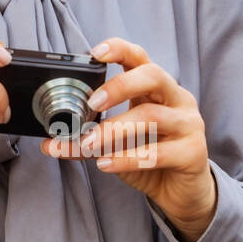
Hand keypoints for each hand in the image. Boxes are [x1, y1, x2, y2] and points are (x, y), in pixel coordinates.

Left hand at [40, 36, 217, 241]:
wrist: (181, 192)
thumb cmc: (149, 156)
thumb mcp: (115, 143)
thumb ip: (86, 138)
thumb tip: (49, 142)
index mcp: (156, 88)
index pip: (140, 57)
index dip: (119, 49)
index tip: (95, 53)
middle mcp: (177, 99)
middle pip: (153, 76)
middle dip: (120, 85)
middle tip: (92, 102)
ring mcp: (189, 124)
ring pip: (153, 115)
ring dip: (115, 129)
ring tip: (88, 143)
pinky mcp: (193, 153)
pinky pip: (158, 152)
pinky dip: (127, 157)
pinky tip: (105, 163)